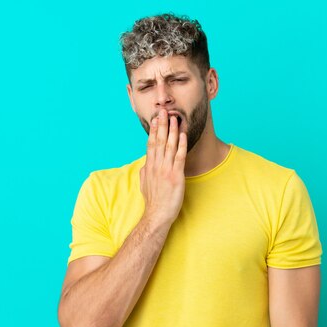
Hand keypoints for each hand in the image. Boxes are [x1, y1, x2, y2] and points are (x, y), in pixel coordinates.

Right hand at [139, 109, 186, 225]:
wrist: (157, 215)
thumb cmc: (153, 202)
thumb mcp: (144, 184)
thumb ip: (144, 172)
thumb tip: (144, 165)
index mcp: (148, 166)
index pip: (151, 144)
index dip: (154, 130)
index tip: (155, 119)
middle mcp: (156, 165)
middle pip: (158, 141)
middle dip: (161, 125)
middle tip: (163, 111)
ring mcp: (165, 170)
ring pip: (168, 145)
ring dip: (172, 130)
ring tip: (175, 118)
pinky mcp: (175, 176)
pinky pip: (179, 156)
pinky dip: (181, 144)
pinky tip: (183, 134)